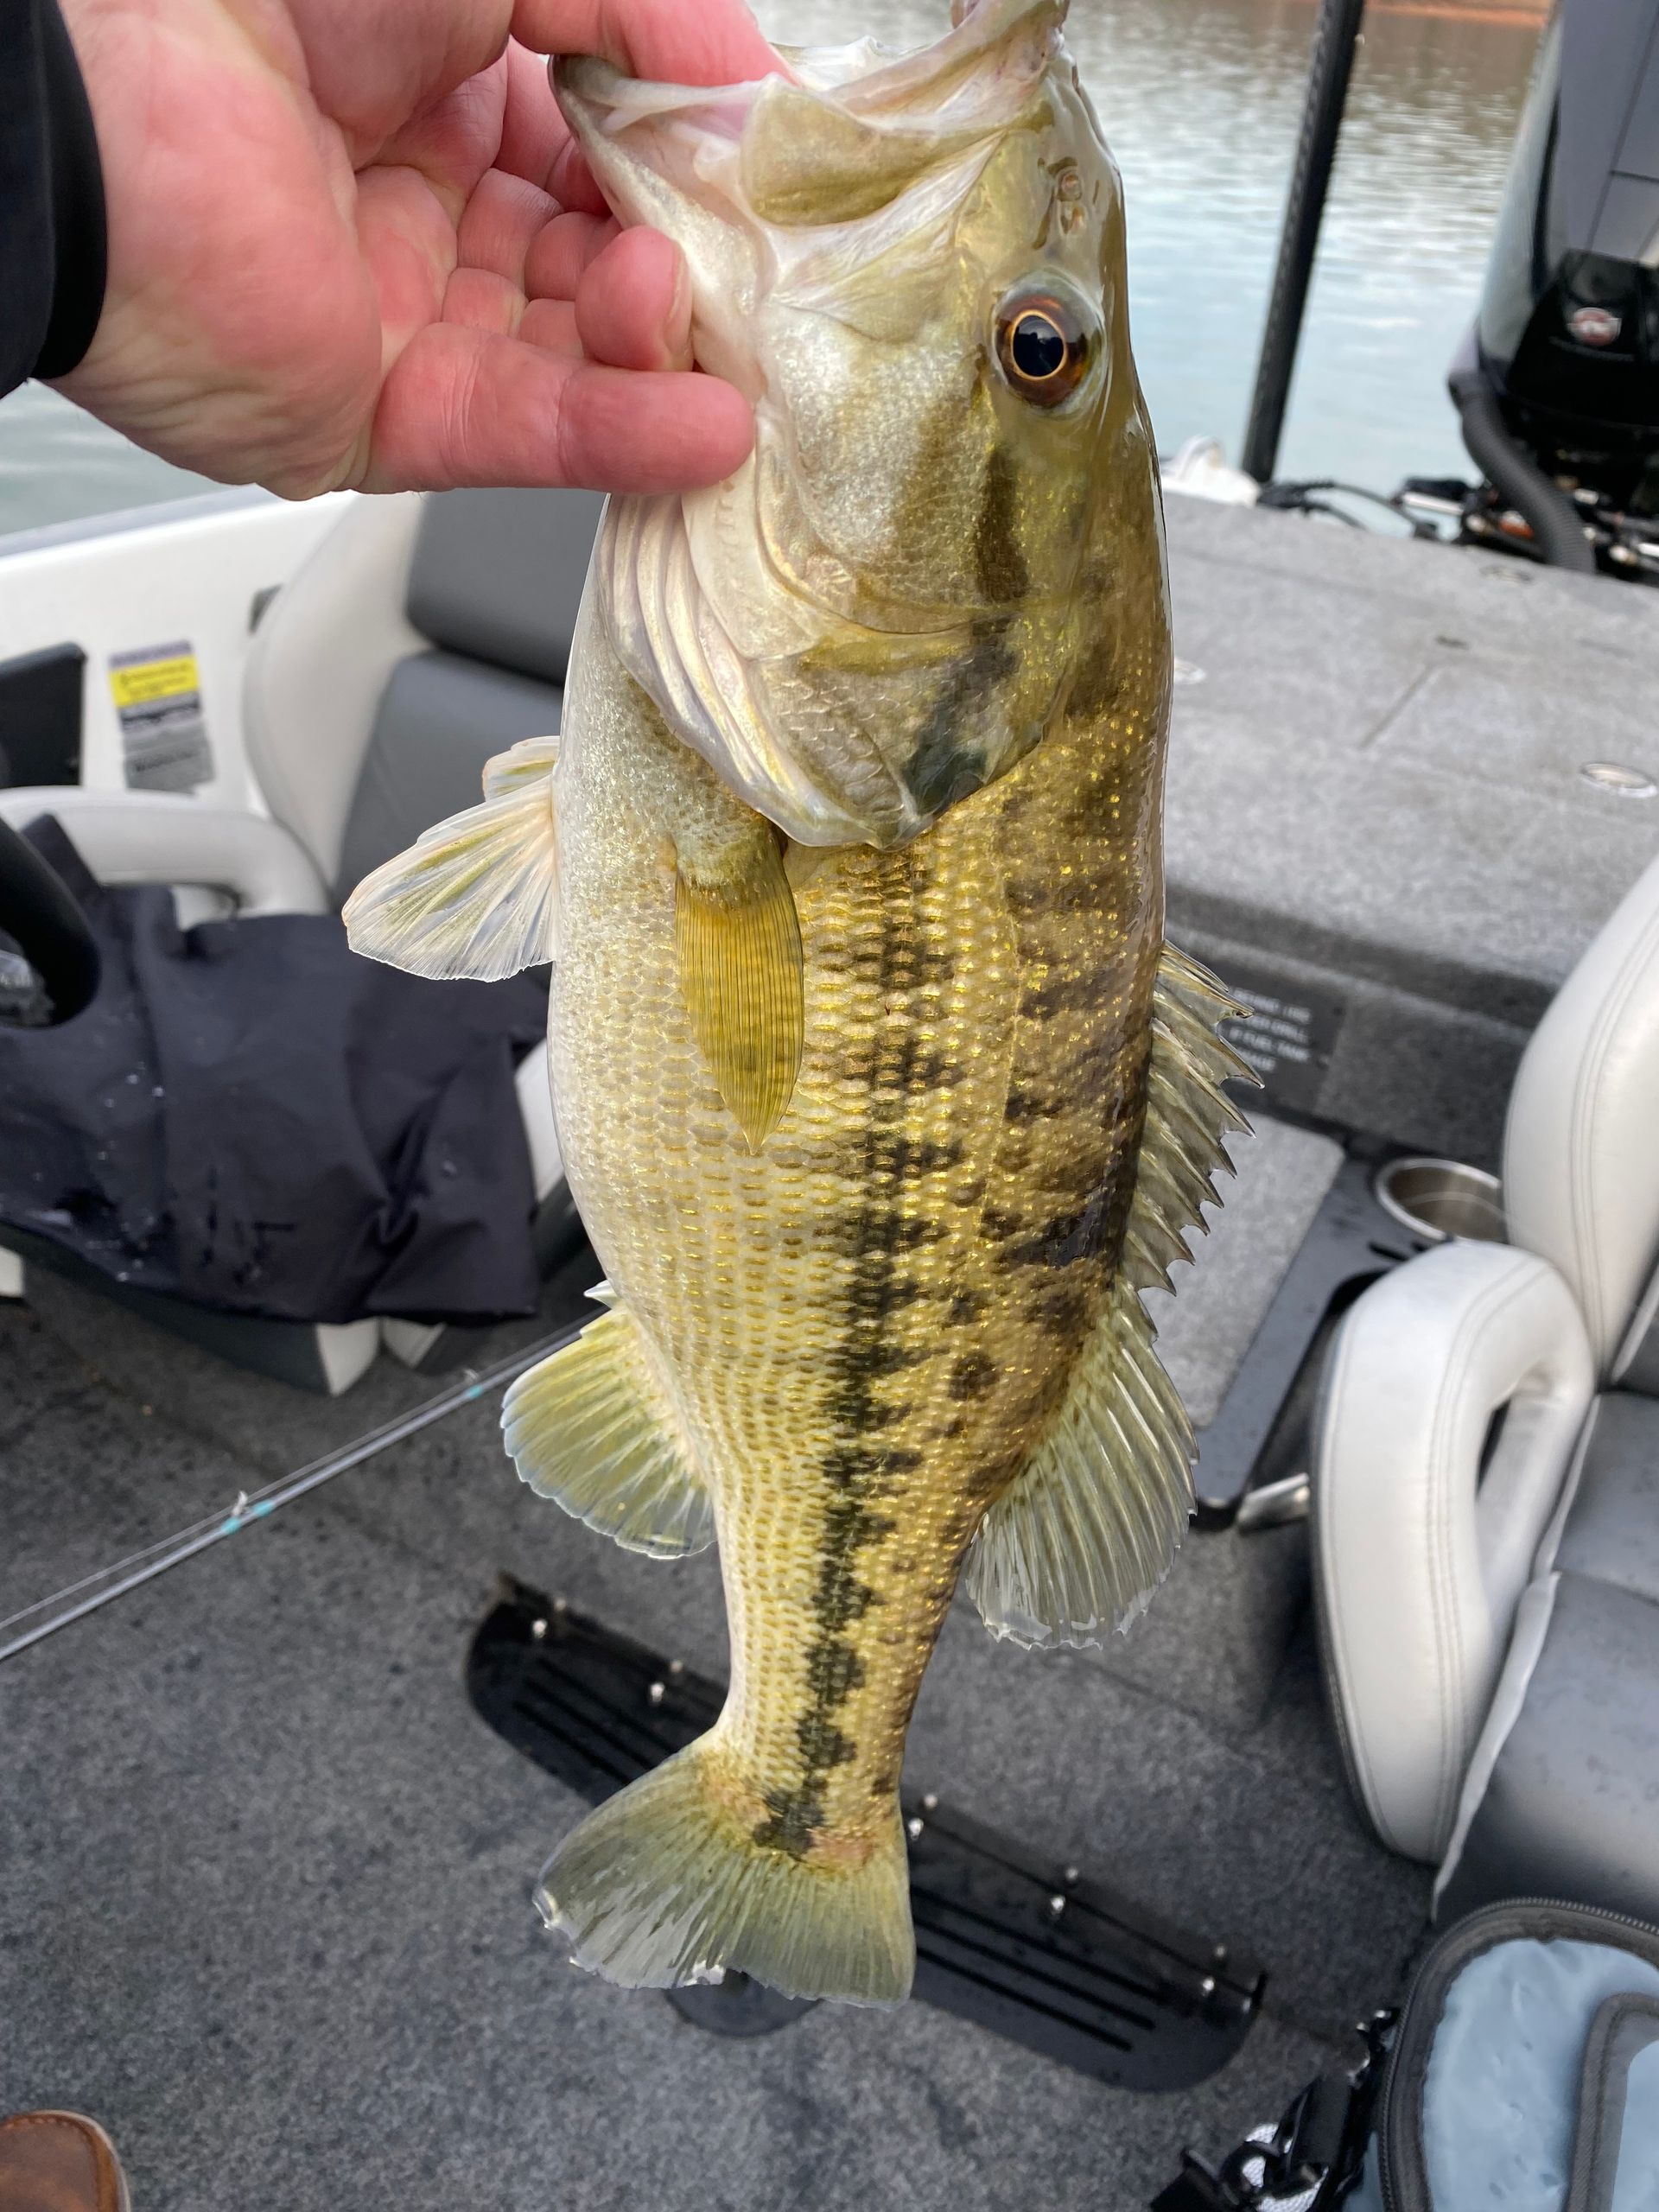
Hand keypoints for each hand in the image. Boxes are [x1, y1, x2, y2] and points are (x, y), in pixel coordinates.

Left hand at [52, 0, 780, 497]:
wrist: (110, 106)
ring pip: (570, 357)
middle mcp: (414, 202)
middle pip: (595, 262)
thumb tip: (751, 83)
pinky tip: (706, 427)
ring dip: (657, 349)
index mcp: (430, 85)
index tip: (764, 186)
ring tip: (714, 335)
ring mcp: (397, 316)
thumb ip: (635, 8)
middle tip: (749, 275)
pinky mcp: (372, 418)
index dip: (684, 167)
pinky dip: (617, 435)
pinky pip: (517, 434)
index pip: (597, 149)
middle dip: (682, 269)